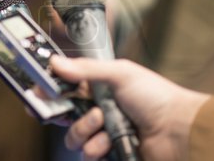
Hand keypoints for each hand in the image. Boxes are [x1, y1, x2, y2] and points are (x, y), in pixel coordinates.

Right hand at [50, 56, 209, 160]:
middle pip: (65, 115)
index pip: (67, 88)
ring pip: (74, 137)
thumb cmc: (154, 96)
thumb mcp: (120, 74)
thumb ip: (86, 70)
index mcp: (100, 88)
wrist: (178, 129)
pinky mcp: (108, 153)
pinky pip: (88, 154)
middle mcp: (98, 110)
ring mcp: (103, 133)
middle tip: (59, 110)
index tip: (36, 92)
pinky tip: (111, 141)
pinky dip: (97, 148)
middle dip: (61, 113)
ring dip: (85, 130)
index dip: (50, 91)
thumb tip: (55, 63)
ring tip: (102, 122)